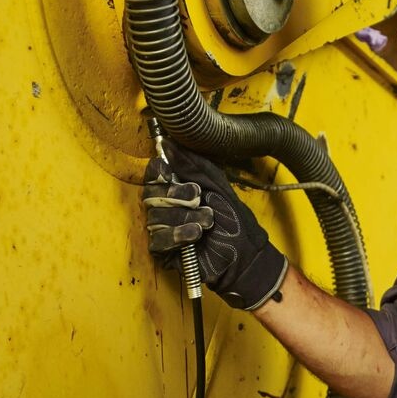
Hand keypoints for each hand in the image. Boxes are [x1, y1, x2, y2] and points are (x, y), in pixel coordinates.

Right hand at [142, 140, 287, 311]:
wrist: (245, 254)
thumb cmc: (234, 220)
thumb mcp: (216, 186)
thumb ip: (192, 164)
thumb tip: (167, 142)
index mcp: (177, 188)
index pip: (154, 175)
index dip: (159, 172)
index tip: (170, 173)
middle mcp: (167, 207)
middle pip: (151, 194)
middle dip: (174, 194)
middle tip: (197, 198)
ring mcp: (164, 229)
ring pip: (155, 217)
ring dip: (183, 216)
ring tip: (207, 221)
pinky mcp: (165, 251)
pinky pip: (158, 240)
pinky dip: (177, 235)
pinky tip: (195, 235)